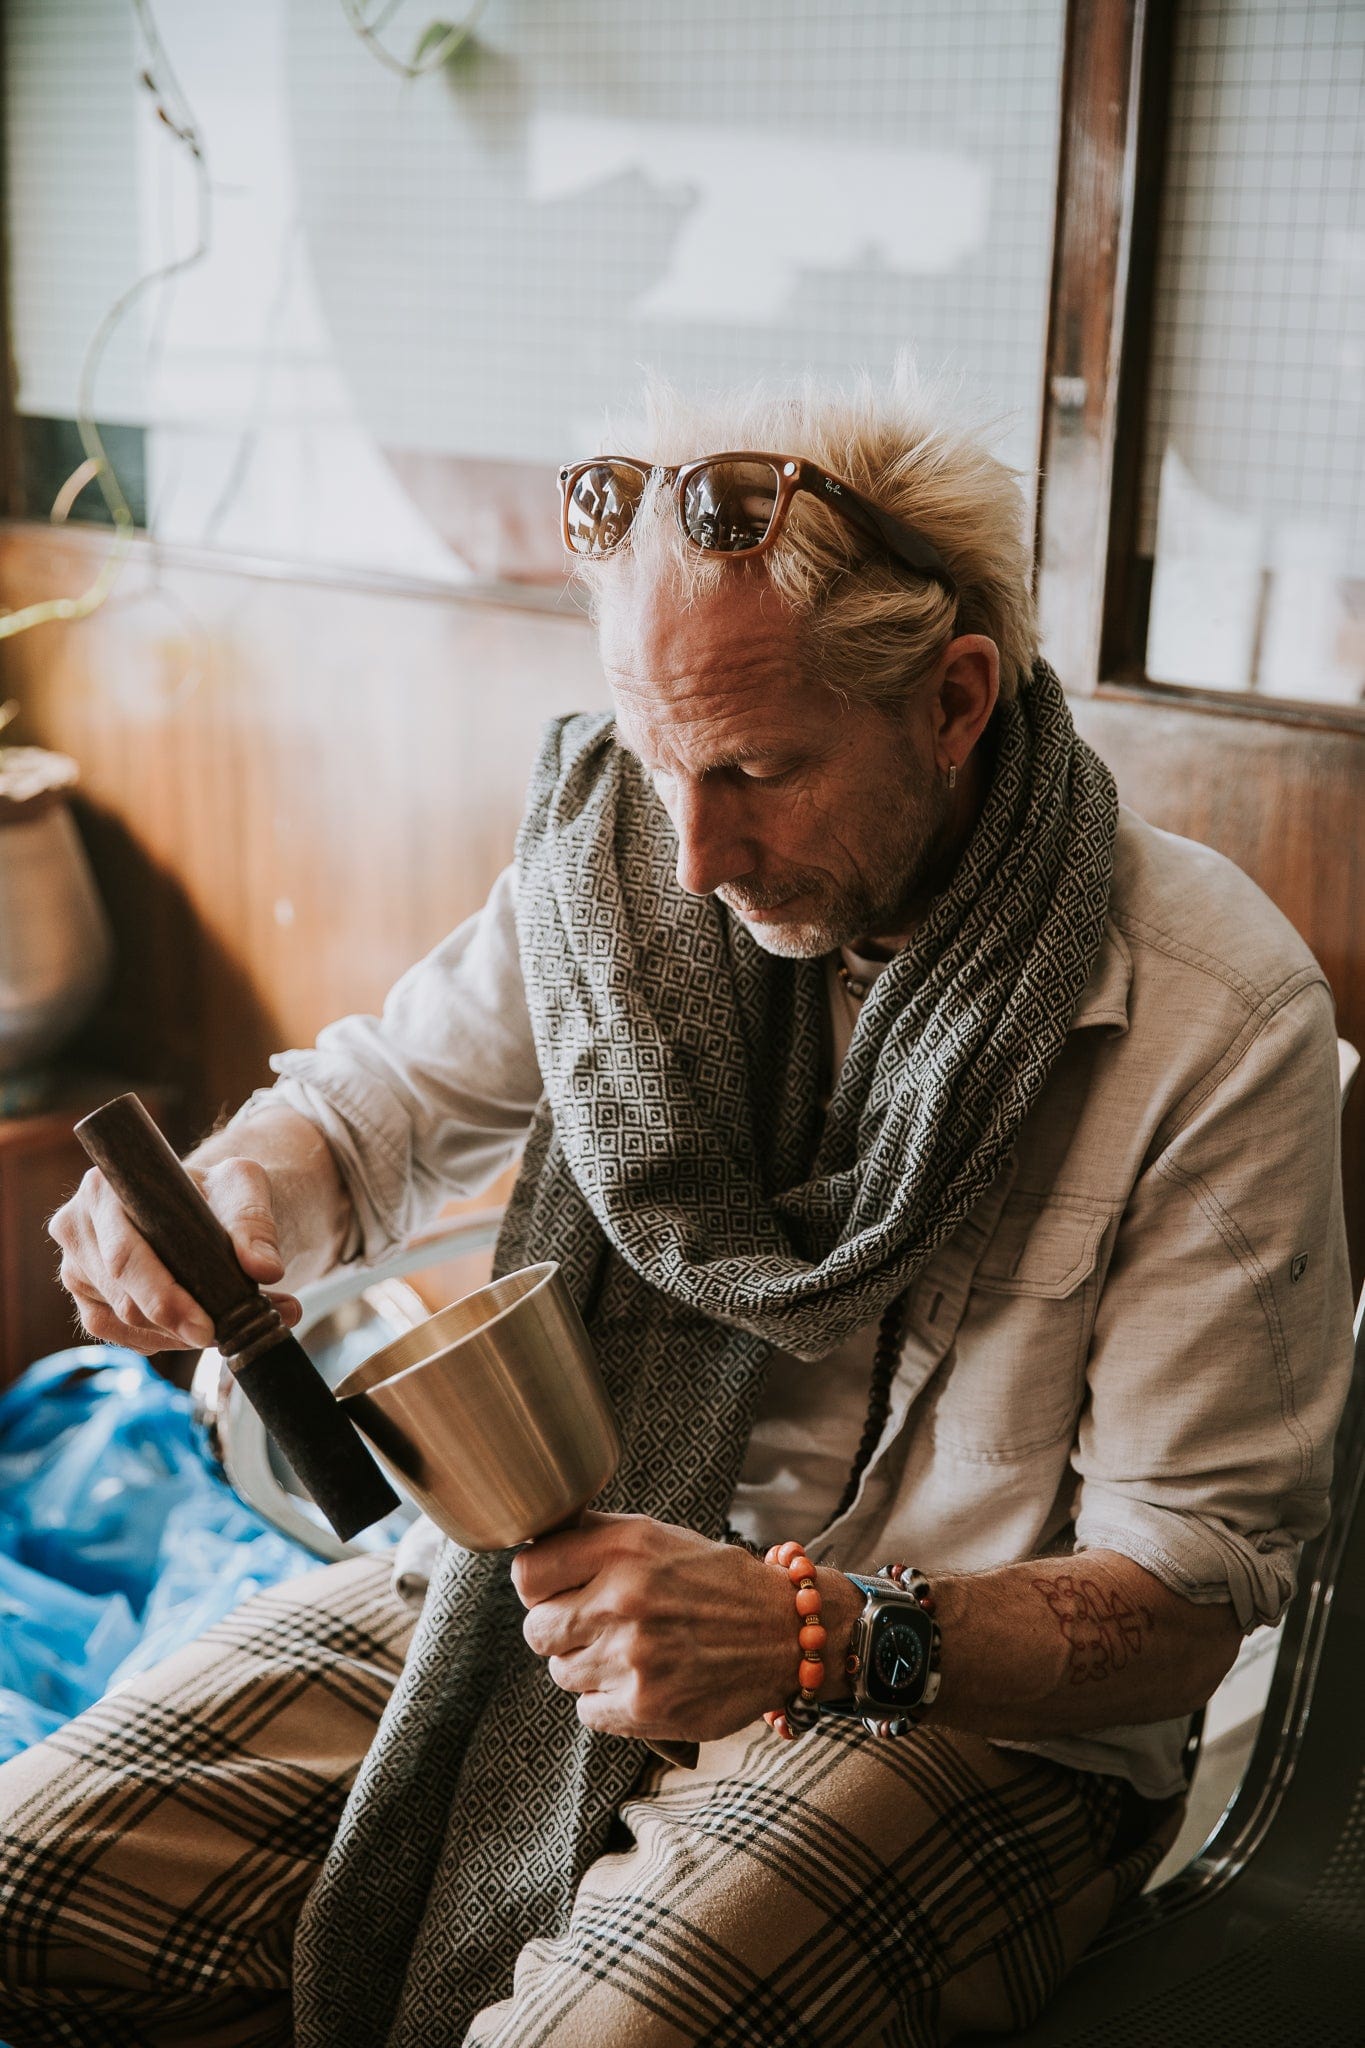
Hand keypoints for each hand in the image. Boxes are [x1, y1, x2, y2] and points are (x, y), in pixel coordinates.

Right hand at [49, 1155, 300, 1353]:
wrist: (207, 1205)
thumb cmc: (218, 1191)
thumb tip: (265, 1269)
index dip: (164, 1297)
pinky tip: (191, 1331)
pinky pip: (120, 1334)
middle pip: (123, 1297)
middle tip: (227, 1337)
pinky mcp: (88, 1298)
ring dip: (177, 1335)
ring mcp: (77, 1266)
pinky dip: (160, 1339)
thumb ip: (255, 1223)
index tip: (206, 1326)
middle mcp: (78, 1226)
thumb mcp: (244, 1187)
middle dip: (178, 1325)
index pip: (126, 1257)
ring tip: (229, 1328)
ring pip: (123, 1321)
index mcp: (104, 1189)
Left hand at [512, 1513, 859, 1743]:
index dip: (538, 1585)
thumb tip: (532, 1542)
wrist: (785, 1632)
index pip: (526, 1573)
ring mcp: (632, 1657)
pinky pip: (587, 1710)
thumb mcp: (657, 1536)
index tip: (555, 1590)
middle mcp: (622, 1599)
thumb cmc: (714, 1580)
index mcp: (623, 1548)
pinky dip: (608, 1700)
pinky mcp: (644, 1706)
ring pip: (562, 1672)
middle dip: (559, 1629)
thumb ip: (593, 1539)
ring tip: (630, 1651)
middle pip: (536, 1630)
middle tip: (594, 1626)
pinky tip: (642, 1680)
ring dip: (588, 1665)